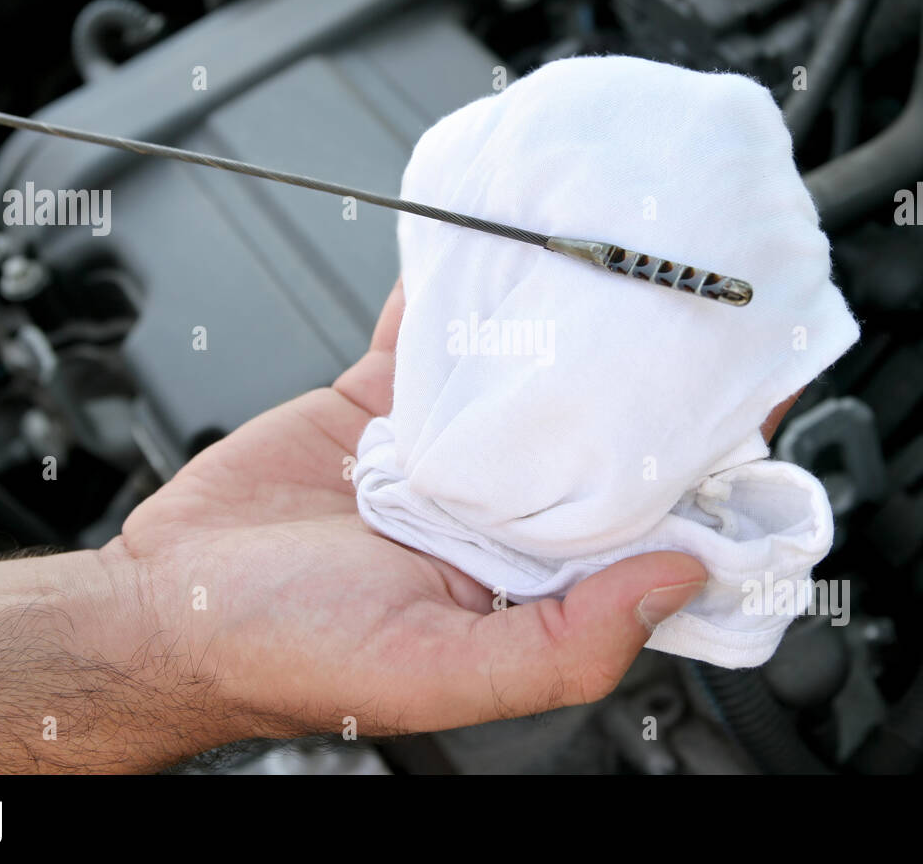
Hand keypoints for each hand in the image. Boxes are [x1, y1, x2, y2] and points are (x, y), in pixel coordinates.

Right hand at [104, 279, 710, 742]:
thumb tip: (679, 579)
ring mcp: (444, 451)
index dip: (705, 465)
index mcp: (532, 581)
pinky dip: (459, 291)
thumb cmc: (292, 657)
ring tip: (613, 258)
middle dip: (647, 376)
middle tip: (698, 298)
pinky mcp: (384, 405)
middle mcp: (500, 513)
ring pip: (523, 375)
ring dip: (564, 322)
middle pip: (596, 434)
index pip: (646, 519)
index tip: (756, 397)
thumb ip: (564, 643)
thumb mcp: (438, 674)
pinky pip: (432, 338)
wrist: (166, 607)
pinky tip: (492, 247)